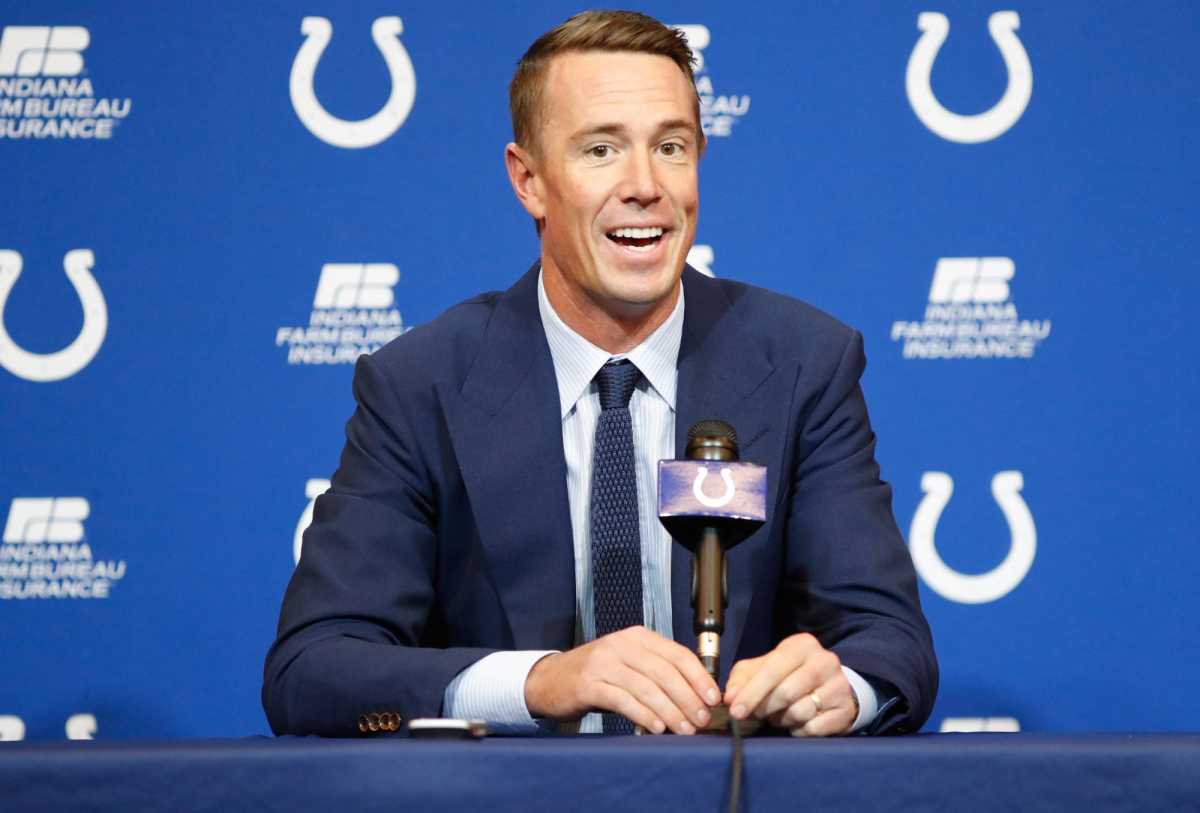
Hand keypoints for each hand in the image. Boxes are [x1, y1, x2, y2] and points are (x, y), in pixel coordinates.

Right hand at [524, 626, 720, 734]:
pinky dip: (643, 715)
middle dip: (687, 698)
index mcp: (637, 637)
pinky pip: (623, 700)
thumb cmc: (597, 674)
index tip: (713, 698)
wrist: (551, 679)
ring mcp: (604, 663)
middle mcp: (621, 645)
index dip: (698, 677)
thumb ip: (657, 671)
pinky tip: (656, 728)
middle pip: (664, 672)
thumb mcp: (629, 663)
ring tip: (684, 729)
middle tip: (701, 719)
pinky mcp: (589, 684)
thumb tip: (697, 695)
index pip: (677, 654)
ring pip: (646, 687)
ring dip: (670, 711)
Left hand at [724, 633, 857, 736]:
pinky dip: (798, 730)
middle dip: (765, 708)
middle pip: (786, 693)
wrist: (830, 685)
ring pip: (800, 712)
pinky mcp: (846, 709)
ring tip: (779, 715)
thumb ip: (742, 679)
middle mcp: (825, 661)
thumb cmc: (790, 674)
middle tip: (758, 714)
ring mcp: (839, 685)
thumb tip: (730, 698)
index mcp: (802, 645)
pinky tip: (796, 723)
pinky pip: (814, 728)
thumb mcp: (764, 668)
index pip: (772, 670)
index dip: (751, 693)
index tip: (735, 711)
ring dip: (782, 720)